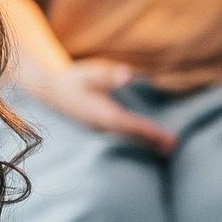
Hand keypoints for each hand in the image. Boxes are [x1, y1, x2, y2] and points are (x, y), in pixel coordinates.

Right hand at [24, 60, 176, 152]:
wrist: (48, 93)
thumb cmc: (70, 82)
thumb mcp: (87, 75)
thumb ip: (107, 76)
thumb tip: (126, 74)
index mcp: (101, 115)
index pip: (131, 125)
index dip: (150, 132)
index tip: (168, 138)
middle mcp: (102, 126)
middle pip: (132, 135)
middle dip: (152, 140)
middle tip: (173, 146)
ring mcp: (100, 128)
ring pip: (127, 136)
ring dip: (146, 141)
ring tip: (166, 147)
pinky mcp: (99, 125)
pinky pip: (122, 134)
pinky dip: (136, 136)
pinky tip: (146, 137)